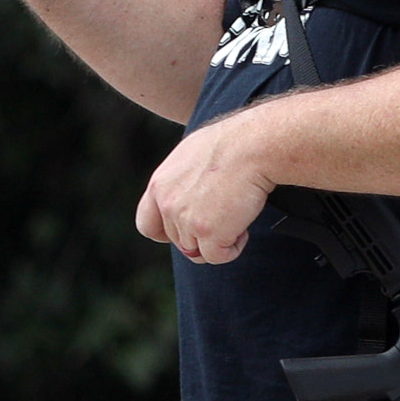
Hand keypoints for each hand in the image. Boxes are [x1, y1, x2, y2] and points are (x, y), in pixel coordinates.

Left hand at [136, 111, 277, 265]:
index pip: (147, 225)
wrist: (252, 146)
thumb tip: (191, 197)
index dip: (167, 233)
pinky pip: (217, 257)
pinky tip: (243, 229)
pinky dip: (233, 248)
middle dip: (202, 235)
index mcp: (159, 184)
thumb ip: (181, 182)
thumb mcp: (192, 156)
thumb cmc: (232, 143)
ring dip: (219, 240)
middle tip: (225, 215)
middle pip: (178, 241)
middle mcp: (167, 203)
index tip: (188, 229)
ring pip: (197, 251)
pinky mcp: (207, 231)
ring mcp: (185, 219)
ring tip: (236, 217)